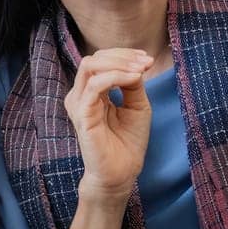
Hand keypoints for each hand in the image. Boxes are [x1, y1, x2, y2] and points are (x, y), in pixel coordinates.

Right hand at [65, 48, 154, 201]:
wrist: (121, 173)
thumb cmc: (127, 142)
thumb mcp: (137, 106)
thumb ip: (133, 84)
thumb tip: (136, 65)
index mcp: (92, 92)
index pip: (101, 61)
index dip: (125, 55)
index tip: (148, 60)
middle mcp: (81, 95)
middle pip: (95, 58)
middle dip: (123, 56)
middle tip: (147, 62)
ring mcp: (79, 103)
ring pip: (90, 65)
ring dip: (119, 63)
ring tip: (140, 70)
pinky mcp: (82, 114)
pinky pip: (95, 85)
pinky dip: (116, 76)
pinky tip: (133, 78)